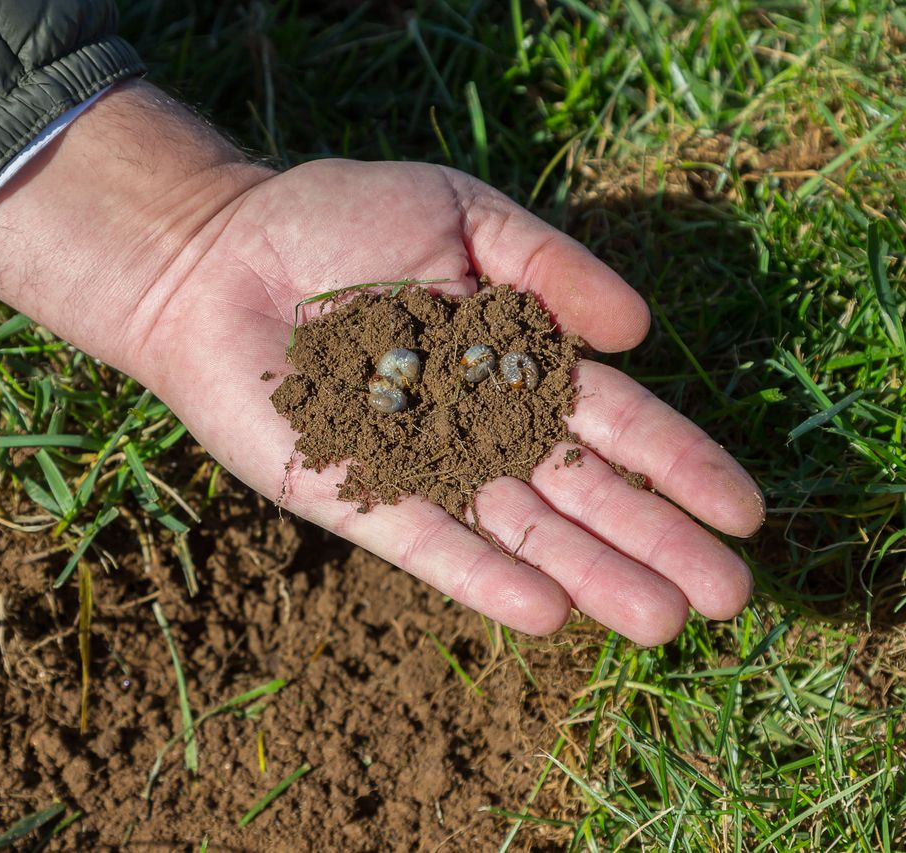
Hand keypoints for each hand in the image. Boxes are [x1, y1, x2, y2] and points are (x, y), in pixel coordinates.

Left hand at [0, 82, 763, 645]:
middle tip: (728, 599)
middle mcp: (474, 423)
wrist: (217, 252)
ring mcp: (416, 464)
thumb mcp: (459, 214)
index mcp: (511, 359)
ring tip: (660, 623)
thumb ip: (550, 266)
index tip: (744, 514)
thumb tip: (640, 332)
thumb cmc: (335, 220)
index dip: (678, 465)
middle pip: (579, 491)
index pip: (612, 420)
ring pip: (517, 528)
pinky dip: (480, 576)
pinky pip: (424, 540)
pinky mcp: (351, 492)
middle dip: (653, 541)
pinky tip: (543, 613)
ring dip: (590, 575)